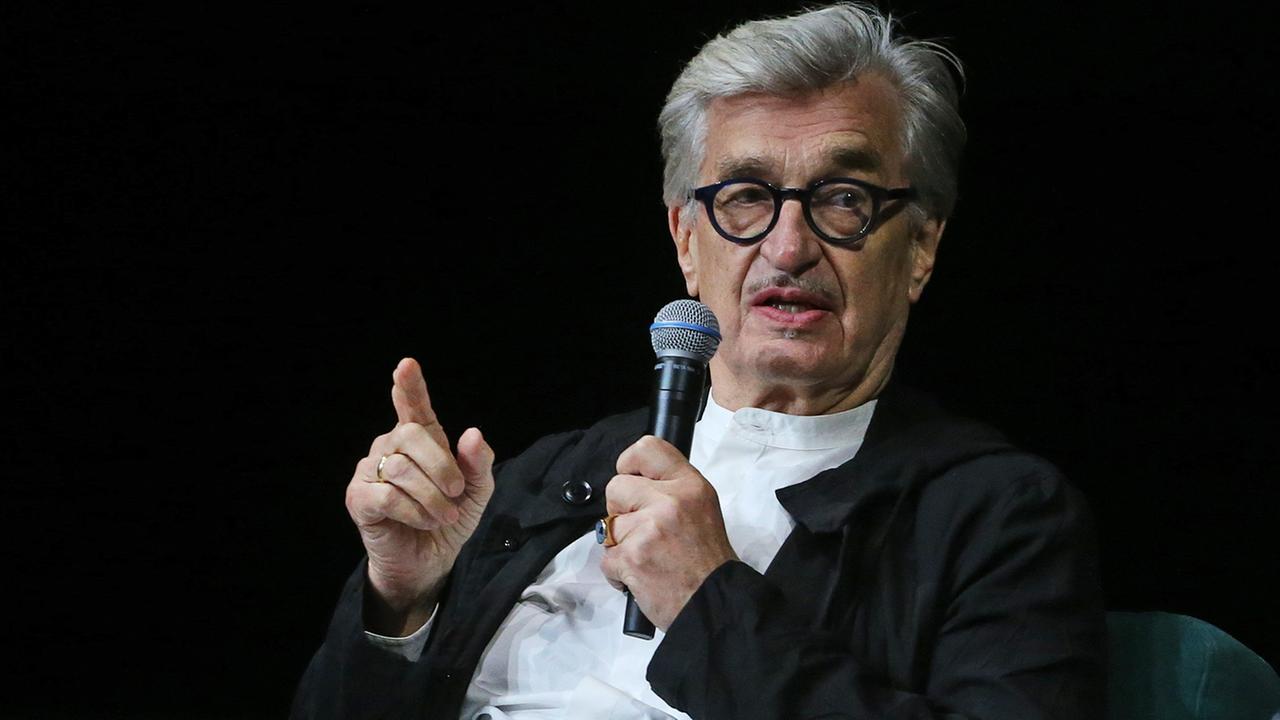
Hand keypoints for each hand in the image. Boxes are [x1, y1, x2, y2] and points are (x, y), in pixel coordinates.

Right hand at [344, 358, 494, 634]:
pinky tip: (421, 522)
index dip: (410, 386)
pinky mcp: (358, 498)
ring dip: (431, 498)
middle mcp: (390, 447)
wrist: (430, 561)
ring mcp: (370, 471)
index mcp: (420, 439)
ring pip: (401, 470)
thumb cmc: (450, 518)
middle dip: (441, 466)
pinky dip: (413, 512)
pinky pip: (387, 496)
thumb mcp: (477, 491)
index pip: (413, 406)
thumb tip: (472, 433)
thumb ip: (479, 463)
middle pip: (411, 435)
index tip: (406, 365)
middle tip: (456, 495)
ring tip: (442, 516)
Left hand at [600, 436, 738, 629]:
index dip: (629, 463)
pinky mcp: (631, 557)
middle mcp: (670, 501)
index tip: (630, 478)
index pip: (647, 449)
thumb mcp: (701, 508)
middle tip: (642, 530)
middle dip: (621, 510)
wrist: (714, 604)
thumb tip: (634, 481)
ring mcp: (648, 529)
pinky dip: (619, 572)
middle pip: (616, 487)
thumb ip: (670, 490)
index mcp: (690, 485)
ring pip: (608, 525)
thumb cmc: (707, 562)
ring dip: (621, 545)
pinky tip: (642, 576)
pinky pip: (606, 557)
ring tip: (647, 558)